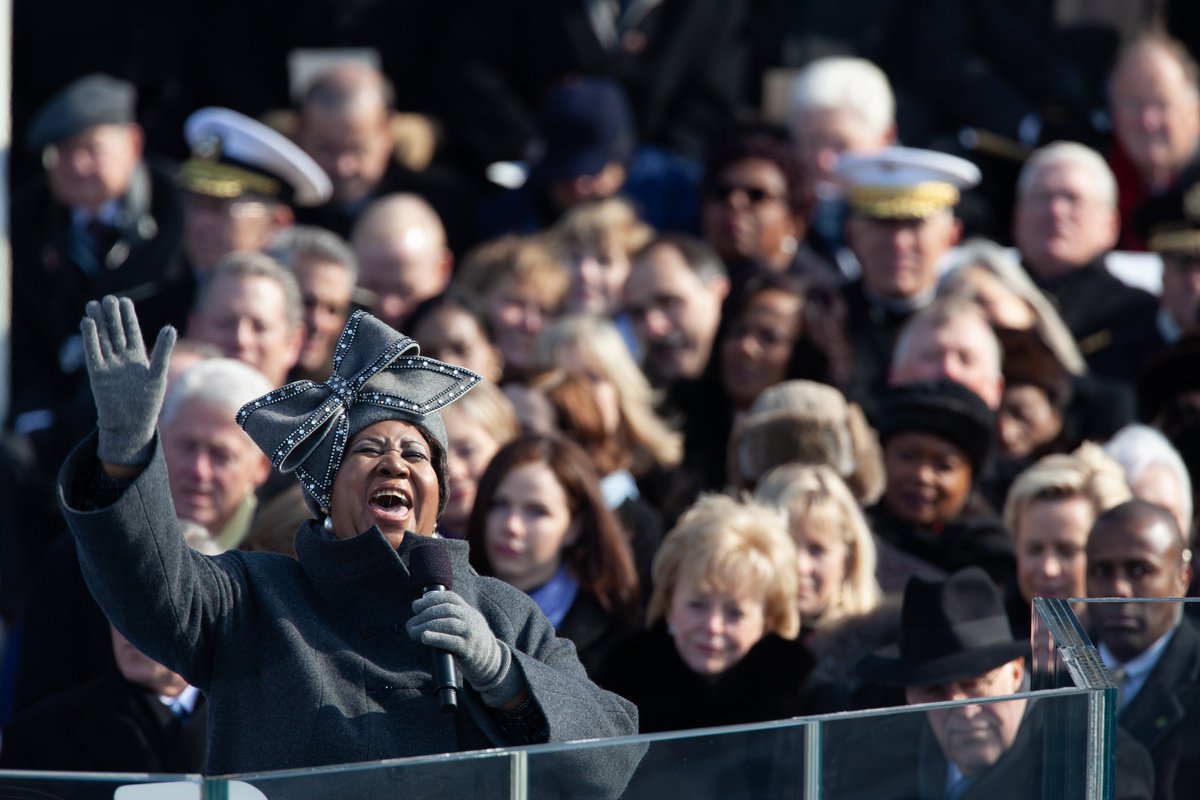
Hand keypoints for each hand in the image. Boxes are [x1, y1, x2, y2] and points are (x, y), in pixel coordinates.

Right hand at [81, 295, 175, 465]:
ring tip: (93, 305)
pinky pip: (93, 353)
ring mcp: (109, 365)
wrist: (131, 425)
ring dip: (98, 323)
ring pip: (103, 339)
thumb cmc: (148, 401)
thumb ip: (163, 350)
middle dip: (112, 316)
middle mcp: (122, 359)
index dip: (128, 317)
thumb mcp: (158, 373)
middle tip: (109, 298)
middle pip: (115, 332)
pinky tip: (87, 323)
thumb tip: (170, 327)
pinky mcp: (97, 374)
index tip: (125, 301)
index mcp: (138, 357)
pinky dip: (90, 338)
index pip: (132, 332)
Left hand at [408, 590, 522, 706]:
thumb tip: (419, 608)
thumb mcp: (463, 623)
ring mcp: (471, 633)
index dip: (431, 599)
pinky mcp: (468, 650)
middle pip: (447, 610)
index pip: (450, 598)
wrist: (490, 661)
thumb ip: (448, 615)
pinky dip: (437, 638)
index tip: (415, 606)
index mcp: (467, 610)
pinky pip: (452, 641)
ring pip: (449, 623)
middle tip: (410, 624)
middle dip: (425, 614)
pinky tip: (424, 637)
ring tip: (413, 632)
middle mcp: (470, 619)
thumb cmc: (470, 641)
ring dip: (427, 626)